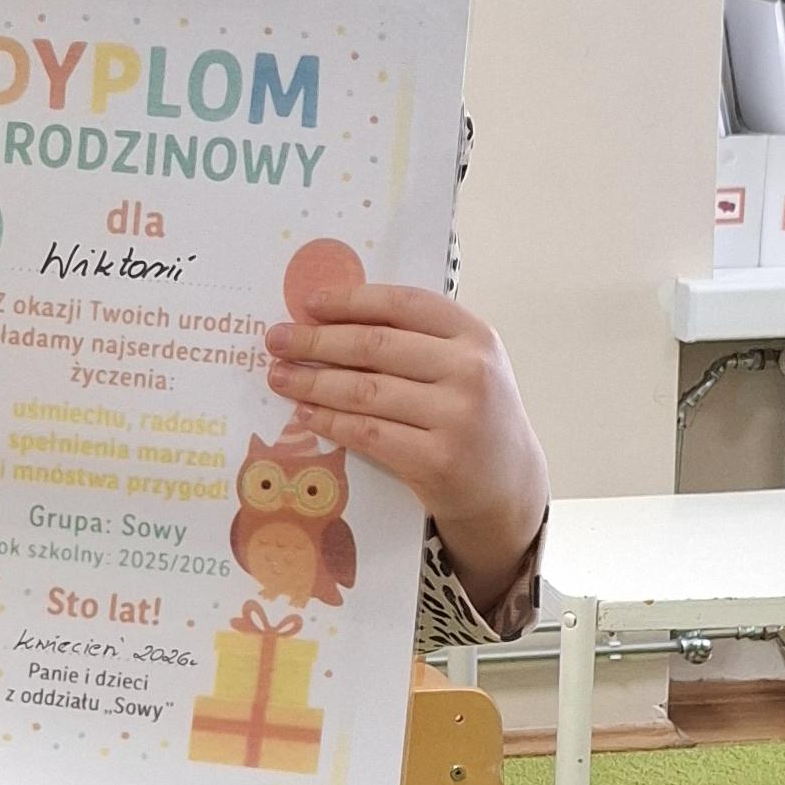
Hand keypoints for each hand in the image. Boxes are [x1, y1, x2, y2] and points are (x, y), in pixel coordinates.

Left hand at [264, 263, 548, 623]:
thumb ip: (417, 340)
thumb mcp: (463, 365)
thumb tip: (331, 317)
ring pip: (365, 390)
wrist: (507, 484)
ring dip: (313, 382)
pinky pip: (367, 433)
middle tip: (277, 339)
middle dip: (316, 340)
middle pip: (376, 345)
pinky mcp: (437, 460)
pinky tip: (305, 414)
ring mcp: (456, 417)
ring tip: (280, 376)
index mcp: (476, 335)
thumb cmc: (472, 415)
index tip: (308, 304)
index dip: (351, 300)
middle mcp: (470, 371)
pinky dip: (330, 422)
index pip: (403, 304)